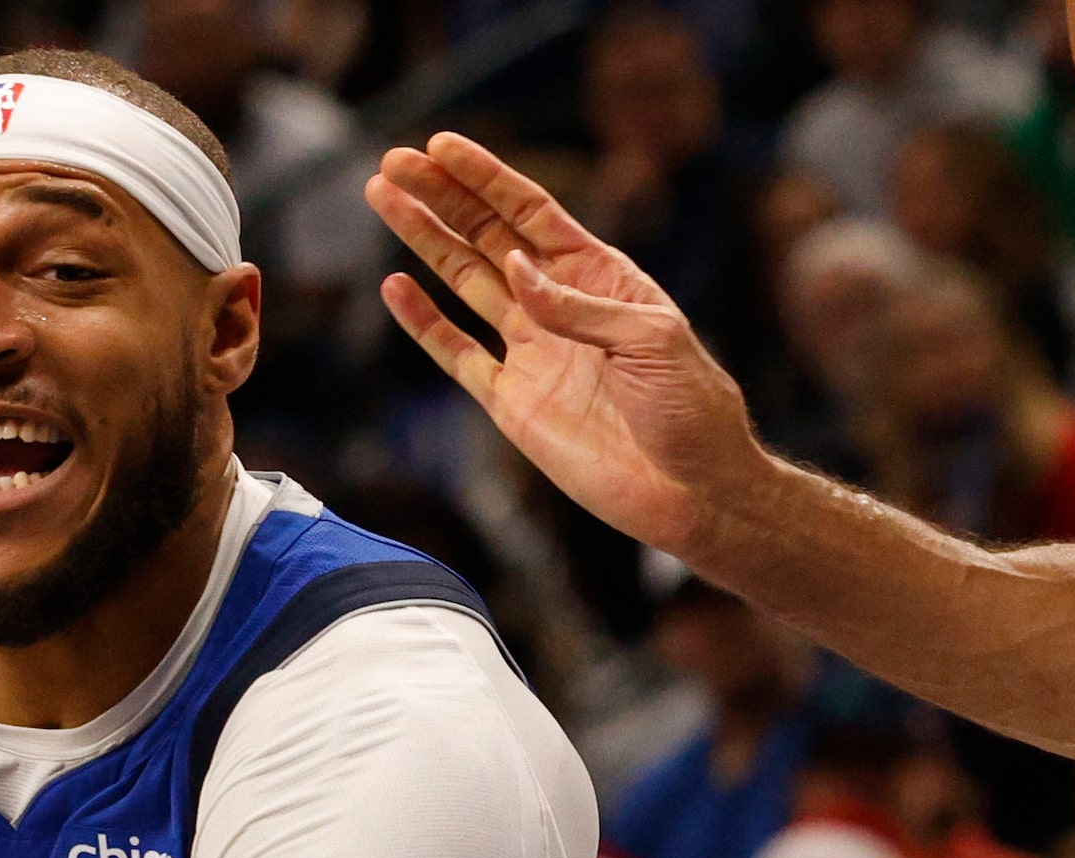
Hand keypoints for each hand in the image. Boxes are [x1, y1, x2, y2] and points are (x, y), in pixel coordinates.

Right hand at [364, 133, 761, 555]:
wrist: (690, 492)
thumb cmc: (691, 408)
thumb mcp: (653, 339)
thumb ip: (578, 305)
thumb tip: (516, 269)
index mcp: (600, 276)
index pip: (531, 213)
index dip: (485, 178)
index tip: (439, 147)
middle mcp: (558, 305)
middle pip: (487, 237)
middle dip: (441, 198)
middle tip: (392, 163)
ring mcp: (531, 351)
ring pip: (464, 282)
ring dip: (424, 241)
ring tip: (383, 200)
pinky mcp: (510, 402)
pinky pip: (456, 353)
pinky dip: (423, 321)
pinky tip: (396, 286)